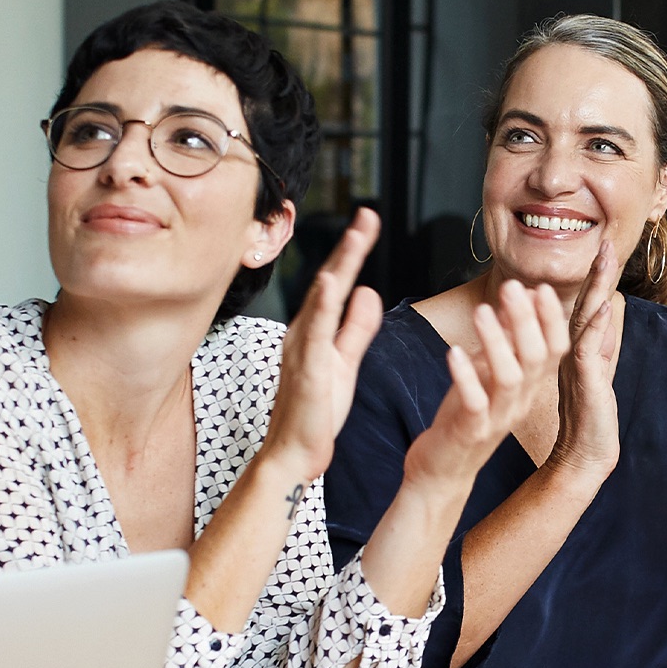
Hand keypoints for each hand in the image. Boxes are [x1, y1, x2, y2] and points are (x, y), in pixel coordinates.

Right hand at [261, 208, 382, 479]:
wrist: (296, 452)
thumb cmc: (318, 409)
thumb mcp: (345, 360)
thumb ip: (356, 328)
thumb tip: (368, 291)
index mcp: (315, 329)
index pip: (339, 283)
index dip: (354, 251)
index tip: (370, 221)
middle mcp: (304, 332)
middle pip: (329, 282)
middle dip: (349, 248)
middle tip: (368, 215)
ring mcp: (302, 349)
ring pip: (321, 300)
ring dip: (338, 266)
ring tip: (356, 237)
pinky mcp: (307, 371)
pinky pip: (313, 335)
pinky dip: (320, 307)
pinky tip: (328, 285)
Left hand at [406, 280, 567, 489]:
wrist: (444, 468)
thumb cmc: (466, 415)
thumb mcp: (488, 372)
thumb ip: (504, 341)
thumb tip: (516, 300)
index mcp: (528, 387)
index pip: (553, 349)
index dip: (550, 319)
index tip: (539, 288)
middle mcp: (520, 401)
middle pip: (535, 357)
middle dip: (525, 320)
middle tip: (511, 288)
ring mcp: (498, 418)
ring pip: (509, 377)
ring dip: (496, 342)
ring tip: (482, 312)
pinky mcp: (471, 432)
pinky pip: (475, 403)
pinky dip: (465, 376)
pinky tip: (454, 351)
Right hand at [550, 239, 625, 478]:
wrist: (584, 455)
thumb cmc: (592, 416)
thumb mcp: (601, 370)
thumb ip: (606, 340)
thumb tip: (611, 308)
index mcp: (579, 347)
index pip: (588, 305)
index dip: (598, 277)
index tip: (607, 247)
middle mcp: (573, 351)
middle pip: (583, 303)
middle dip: (595, 272)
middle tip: (603, 242)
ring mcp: (576, 364)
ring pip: (581, 319)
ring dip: (593, 288)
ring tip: (603, 260)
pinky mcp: (584, 380)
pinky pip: (589, 348)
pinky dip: (598, 324)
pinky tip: (605, 304)